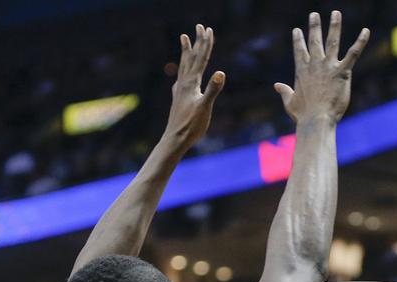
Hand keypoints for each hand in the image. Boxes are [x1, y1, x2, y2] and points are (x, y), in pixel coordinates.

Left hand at [165, 24, 225, 150]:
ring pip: (184, 65)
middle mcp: (183, 83)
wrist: (175, 139)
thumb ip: (213, 90)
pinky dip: (183, 69)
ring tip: (184, 38)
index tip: (208, 29)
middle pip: (191, 57)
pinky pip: (181, 77)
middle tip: (199, 26)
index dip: (206, 44)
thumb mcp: (205, 108)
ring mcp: (180, 90)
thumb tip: (221, 73)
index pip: (201, 59)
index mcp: (191, 83)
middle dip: (197, 42)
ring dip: (186, 51)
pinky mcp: (178, 97)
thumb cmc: (191, 126)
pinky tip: (181, 75)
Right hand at [275, 11, 368, 125]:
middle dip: (314, 27)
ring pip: (332, 41)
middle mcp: (314, 64)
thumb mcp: (290, 102)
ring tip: (336, 13)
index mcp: (302, 71)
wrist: (316, 120)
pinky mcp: (342, 72)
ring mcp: (328, 66)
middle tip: (314, 14)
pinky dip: (360, 42)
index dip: (298, 40)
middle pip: (314, 41)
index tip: (297, 30)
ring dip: (334, 26)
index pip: (299, 51)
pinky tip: (366, 31)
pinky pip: (353, 53)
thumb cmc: (303, 115)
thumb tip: (277, 85)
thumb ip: (284, 91)